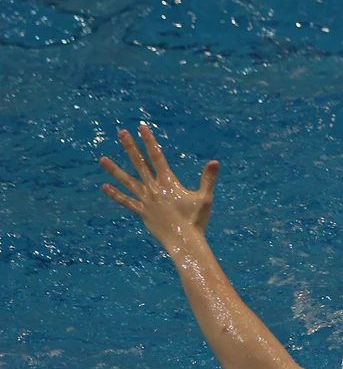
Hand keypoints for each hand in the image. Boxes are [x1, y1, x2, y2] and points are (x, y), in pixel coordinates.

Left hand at [100, 125, 218, 246]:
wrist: (184, 241)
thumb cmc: (196, 220)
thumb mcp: (205, 198)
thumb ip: (208, 178)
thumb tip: (215, 162)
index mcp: (168, 182)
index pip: (157, 156)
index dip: (150, 141)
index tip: (142, 127)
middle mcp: (154, 188)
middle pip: (140, 164)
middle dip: (130, 147)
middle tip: (121, 132)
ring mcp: (146, 201)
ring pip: (127, 181)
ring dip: (115, 170)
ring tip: (102, 159)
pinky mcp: (142, 213)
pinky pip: (126, 202)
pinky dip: (116, 195)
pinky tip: (104, 187)